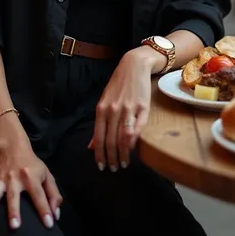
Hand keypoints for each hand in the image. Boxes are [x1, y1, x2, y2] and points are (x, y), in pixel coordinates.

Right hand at [0, 140, 62, 229]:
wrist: (14, 148)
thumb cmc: (33, 165)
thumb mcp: (47, 175)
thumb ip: (53, 194)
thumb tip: (56, 213)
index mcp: (32, 176)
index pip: (39, 195)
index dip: (45, 209)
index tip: (49, 224)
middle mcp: (17, 178)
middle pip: (15, 195)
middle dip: (15, 211)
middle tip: (16, 227)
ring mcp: (6, 180)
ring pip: (0, 195)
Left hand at [89, 48, 155, 171]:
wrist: (134, 66)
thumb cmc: (118, 85)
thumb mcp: (104, 102)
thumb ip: (99, 124)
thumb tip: (91, 146)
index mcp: (101, 109)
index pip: (99, 137)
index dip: (99, 154)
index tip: (101, 166)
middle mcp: (113, 110)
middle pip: (111, 140)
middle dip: (111, 158)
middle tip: (113, 169)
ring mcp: (128, 108)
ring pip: (123, 137)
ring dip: (123, 154)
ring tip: (123, 164)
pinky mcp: (143, 107)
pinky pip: (137, 128)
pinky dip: (133, 141)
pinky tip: (132, 149)